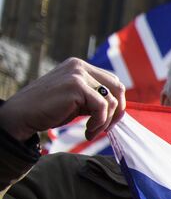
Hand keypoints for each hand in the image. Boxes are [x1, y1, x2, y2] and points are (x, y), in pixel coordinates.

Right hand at [0, 58, 126, 142]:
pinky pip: (102, 107)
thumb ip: (94, 97)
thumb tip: (120, 107)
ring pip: (111, 100)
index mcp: (80, 67)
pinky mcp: (75, 86)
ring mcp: (77, 74)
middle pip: (117, 88)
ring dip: (105, 122)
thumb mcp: (77, 100)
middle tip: (106, 128)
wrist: (22, 115)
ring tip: (91, 131)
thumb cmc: (49, 110)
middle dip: (117, 112)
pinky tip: (87, 131)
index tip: (109, 121)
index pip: (113, 82)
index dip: (117, 103)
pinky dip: (99, 123)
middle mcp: (79, 66)